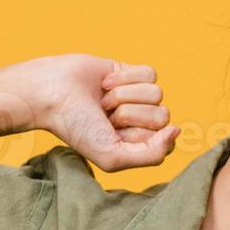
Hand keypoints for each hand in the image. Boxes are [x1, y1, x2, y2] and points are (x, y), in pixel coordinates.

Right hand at [26, 54, 179, 171]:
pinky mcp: (131, 73)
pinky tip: (105, 83)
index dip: (140, 135)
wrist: (52, 94)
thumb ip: (152, 154)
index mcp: (139, 143)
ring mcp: (137, 97)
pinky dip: (125, 77)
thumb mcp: (113, 156)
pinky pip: (150, 73)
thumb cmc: (77, 128)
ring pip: (157, 93)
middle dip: (130, 114)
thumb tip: (178, 130)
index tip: (114, 134)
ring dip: (124, 95)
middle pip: (162, 115)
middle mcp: (141, 121)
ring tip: (102, 100)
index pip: (167, 140)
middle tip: (105, 116)